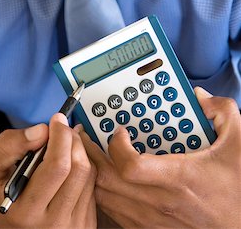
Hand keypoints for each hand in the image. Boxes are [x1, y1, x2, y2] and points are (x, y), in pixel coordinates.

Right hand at [0, 113, 96, 227]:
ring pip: (89, 174)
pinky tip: (69, 160)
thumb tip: (42, 131)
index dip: (60, 136)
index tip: (57, 120)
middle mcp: (54, 224)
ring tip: (63, 143)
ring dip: (79, 150)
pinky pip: (93, 185)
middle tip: (60, 128)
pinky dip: (83, 164)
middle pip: (79, 168)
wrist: (2, 227)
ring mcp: (73, 227)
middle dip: (72, 139)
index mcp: (27, 213)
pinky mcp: (85, 224)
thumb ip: (8, 146)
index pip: (57, 167)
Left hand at [80, 88, 240, 228]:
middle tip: (87, 134)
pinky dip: (104, 192)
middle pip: (107, 180)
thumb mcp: (238, 145)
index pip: (130, 166)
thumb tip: (201, 97)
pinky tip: (108, 177)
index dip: (116, 145)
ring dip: (94, 173)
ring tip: (93, 152)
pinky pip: (113, 213)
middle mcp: (161, 202)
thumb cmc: (238, 192)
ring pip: (105, 197)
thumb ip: (223, 113)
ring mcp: (152, 219)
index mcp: (179, 178)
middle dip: (90, 153)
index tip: (119, 131)